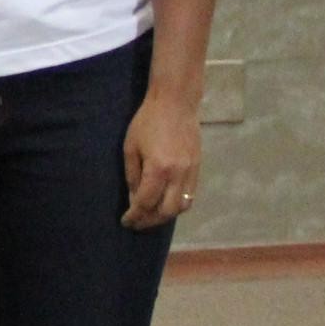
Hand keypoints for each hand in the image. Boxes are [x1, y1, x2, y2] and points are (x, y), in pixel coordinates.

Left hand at [121, 94, 202, 229]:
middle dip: (150, 221)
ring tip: (151, 215)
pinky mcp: (198, 167)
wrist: (176, 103)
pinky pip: (190, 194)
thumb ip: (132, 176)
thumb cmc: (147, 122)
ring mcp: (192, 172)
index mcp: (159, 169)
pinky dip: (177, 203)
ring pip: (182, 206)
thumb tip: (134, 199)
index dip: (134, 216)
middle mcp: (179, 174)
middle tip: (137, 222)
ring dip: (166, 215)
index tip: (126, 222)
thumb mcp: (131, 148)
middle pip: (167, 211)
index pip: (146, 202)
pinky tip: (165, 202)